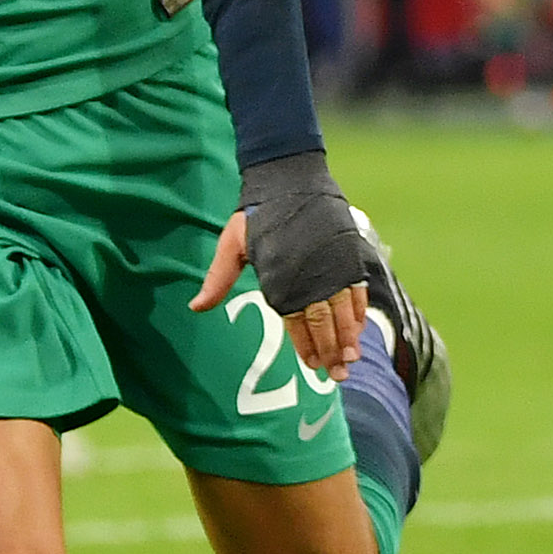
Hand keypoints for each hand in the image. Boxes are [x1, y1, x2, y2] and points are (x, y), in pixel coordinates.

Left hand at [192, 210, 370, 381]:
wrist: (291, 179)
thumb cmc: (256, 213)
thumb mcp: (231, 244)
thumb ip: (218, 279)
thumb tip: (194, 308)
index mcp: (281, 280)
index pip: (297, 324)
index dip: (307, 347)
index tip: (313, 367)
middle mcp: (310, 278)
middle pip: (325, 324)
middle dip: (332, 352)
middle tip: (338, 375)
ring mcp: (333, 267)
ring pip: (344, 312)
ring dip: (349, 338)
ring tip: (352, 359)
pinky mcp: (349, 256)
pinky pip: (357, 291)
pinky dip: (358, 312)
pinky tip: (358, 329)